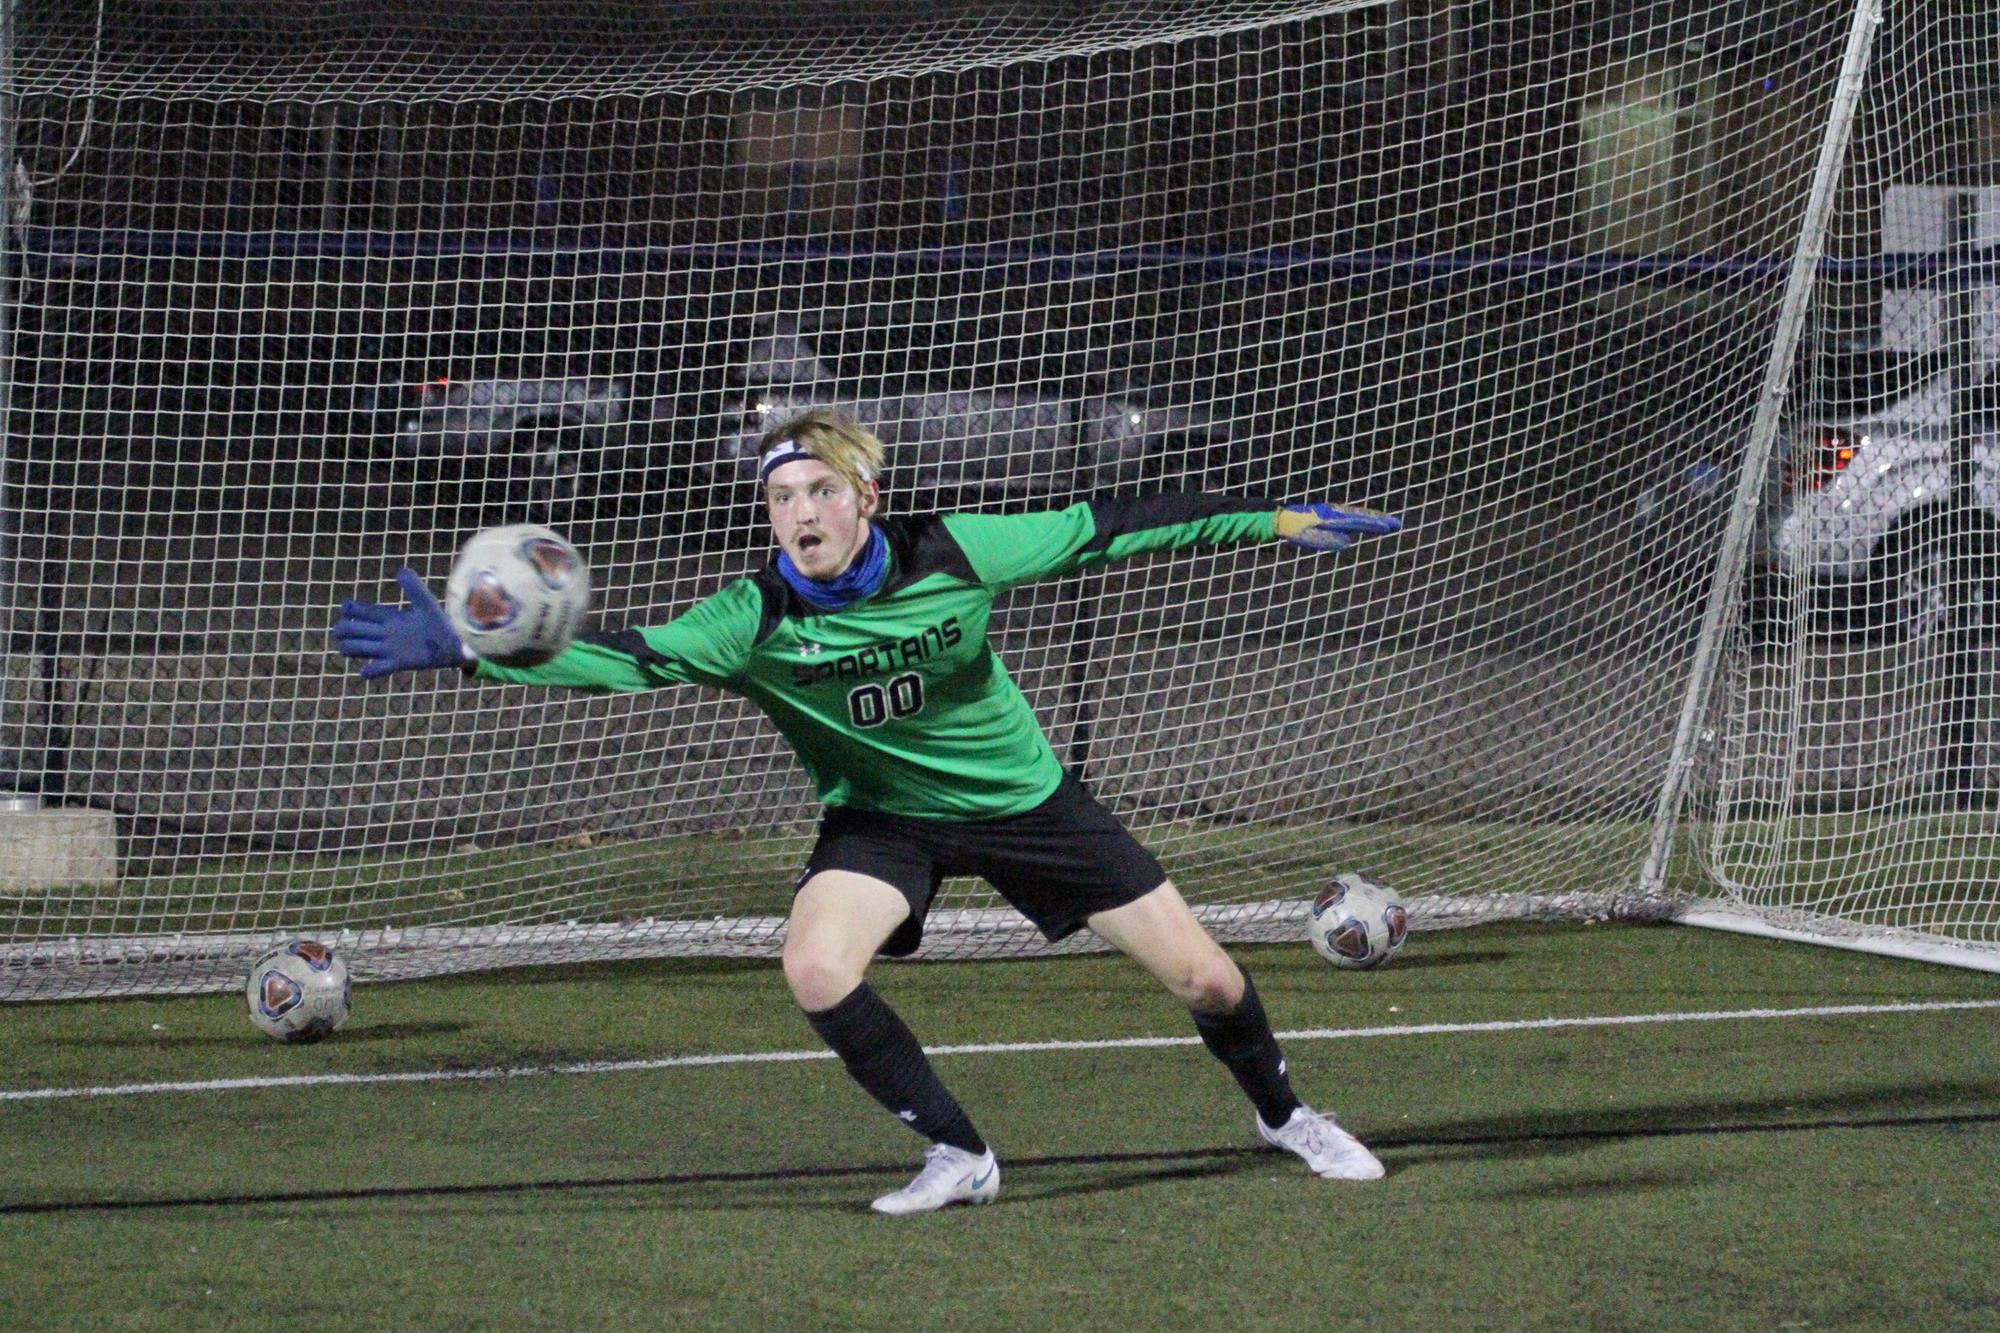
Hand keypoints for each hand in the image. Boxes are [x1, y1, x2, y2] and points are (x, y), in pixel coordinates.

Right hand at [332, 567, 468, 679]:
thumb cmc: (441, 622)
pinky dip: (369, 671)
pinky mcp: (398, 663)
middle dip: (342, 630)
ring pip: (358, 649)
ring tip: (349, 649)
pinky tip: (367, 670)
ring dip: (350, 649)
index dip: (349, 609)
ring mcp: (389, 649)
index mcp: (388, 616)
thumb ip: (413, 587)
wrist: (456, 643)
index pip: (359, 611)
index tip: (347, 608)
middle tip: (343, 631)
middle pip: (352, 630)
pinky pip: (377, 669)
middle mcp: (385, 633)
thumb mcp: (425, 602)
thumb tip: (399, 571)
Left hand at [1276, 502, 1402, 552]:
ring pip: (1356, 513)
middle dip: (1379, 520)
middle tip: (1396, 524)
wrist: (1280, 518)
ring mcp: (1332, 512)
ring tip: (1387, 522)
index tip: (1388, 526)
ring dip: (1372, 517)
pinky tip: (1367, 521)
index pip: (1357, 521)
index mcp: (1331, 518)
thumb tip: (1348, 542)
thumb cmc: (1293, 530)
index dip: (1374, 524)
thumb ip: (1326, 540)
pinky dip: (1362, 517)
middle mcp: (1334, 512)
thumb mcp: (1308, 538)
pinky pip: (1350, 515)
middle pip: (1361, 515)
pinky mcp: (1329, 514)